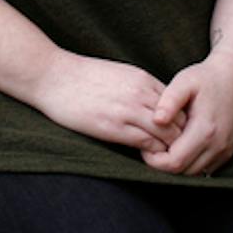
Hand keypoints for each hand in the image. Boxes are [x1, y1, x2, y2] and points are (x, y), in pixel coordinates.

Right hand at [31, 51, 184, 153]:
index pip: (179, 105)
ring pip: (169, 134)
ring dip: (169, 149)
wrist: (51, 76)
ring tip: (162, 158)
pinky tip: (146, 157)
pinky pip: (148, 144)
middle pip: (179, 120)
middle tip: (174, 151)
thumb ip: (139, 89)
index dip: (179, 122)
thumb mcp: (118, 75)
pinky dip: (153, 153)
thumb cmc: (81, 77)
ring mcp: (129, 109)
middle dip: (180, 138)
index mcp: (142, 79)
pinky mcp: (114, 127)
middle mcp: (141, 93)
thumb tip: (155, 109)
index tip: (172, 134)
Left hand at [140, 51, 232, 176]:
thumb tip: (156, 121)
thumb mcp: (184, 82)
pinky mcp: (227, 152)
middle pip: (183, 173)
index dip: (154, 160)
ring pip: (194, 174)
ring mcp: (225, 151)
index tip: (144, 145)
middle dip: (163, 165)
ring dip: (177, 165)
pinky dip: (189, 164)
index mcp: (205, 130)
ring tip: (164, 145)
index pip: (174, 162)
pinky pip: (204, 169)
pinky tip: (180, 146)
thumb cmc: (206, 78)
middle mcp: (218, 146)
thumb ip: (169, 101)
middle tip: (151, 146)